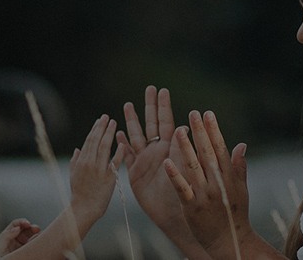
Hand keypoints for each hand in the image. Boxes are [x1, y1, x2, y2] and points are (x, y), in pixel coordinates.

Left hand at [0, 218, 41, 255]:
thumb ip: (7, 235)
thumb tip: (17, 227)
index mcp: (8, 235)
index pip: (16, 224)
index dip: (22, 222)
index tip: (27, 223)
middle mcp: (15, 239)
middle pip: (26, 229)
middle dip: (32, 227)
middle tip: (36, 229)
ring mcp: (21, 246)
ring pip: (31, 237)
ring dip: (36, 235)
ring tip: (37, 236)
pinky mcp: (25, 252)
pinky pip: (32, 246)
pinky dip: (35, 243)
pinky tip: (36, 243)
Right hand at [68, 114, 122, 220]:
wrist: (84, 208)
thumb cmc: (79, 193)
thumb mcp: (73, 175)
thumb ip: (75, 161)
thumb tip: (77, 149)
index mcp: (81, 161)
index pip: (88, 141)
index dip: (94, 129)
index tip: (99, 120)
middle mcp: (89, 163)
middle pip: (96, 140)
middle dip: (102, 127)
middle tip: (107, 116)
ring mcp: (98, 169)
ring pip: (104, 147)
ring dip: (109, 133)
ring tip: (114, 123)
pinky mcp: (108, 178)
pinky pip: (114, 162)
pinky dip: (119, 152)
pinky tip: (123, 143)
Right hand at [119, 86, 185, 230]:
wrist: (173, 214)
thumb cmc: (185, 193)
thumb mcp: (185, 168)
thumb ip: (183, 148)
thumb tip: (185, 126)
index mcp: (171, 148)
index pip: (166, 122)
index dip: (163, 106)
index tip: (162, 90)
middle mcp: (158, 151)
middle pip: (151, 124)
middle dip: (149, 106)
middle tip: (149, 88)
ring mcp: (145, 161)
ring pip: (136, 136)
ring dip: (131, 121)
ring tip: (127, 105)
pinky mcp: (135, 173)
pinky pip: (126, 155)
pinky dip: (121, 144)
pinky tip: (117, 133)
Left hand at [163, 110, 255, 257]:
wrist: (231, 241)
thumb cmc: (235, 215)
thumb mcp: (241, 190)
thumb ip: (239, 167)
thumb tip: (241, 144)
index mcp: (228, 177)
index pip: (220, 149)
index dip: (213, 130)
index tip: (207, 114)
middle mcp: (217, 183)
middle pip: (208, 153)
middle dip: (200, 132)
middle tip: (193, 113)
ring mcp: (205, 195)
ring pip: (194, 167)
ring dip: (186, 148)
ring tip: (177, 130)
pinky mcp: (192, 207)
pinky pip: (182, 188)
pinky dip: (175, 175)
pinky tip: (166, 162)